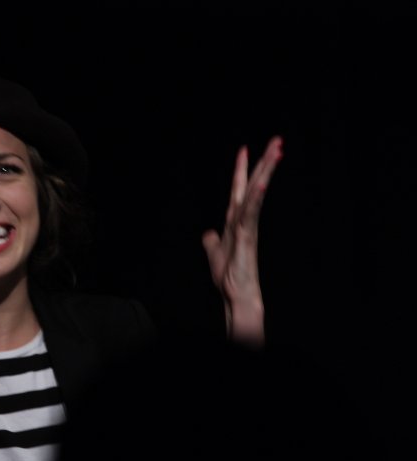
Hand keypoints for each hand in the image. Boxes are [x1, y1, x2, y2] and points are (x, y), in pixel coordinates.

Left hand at [201, 136, 282, 347]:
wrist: (237, 296)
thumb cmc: (230, 277)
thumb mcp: (214, 254)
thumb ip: (212, 241)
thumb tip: (207, 233)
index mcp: (235, 221)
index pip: (238, 189)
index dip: (240, 169)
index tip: (244, 148)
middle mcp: (243, 220)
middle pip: (253, 186)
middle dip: (263, 163)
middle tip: (276, 140)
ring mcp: (247, 227)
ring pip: (256, 194)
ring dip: (265, 172)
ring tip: (276, 151)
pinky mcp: (247, 237)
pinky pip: (250, 214)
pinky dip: (255, 198)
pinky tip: (261, 183)